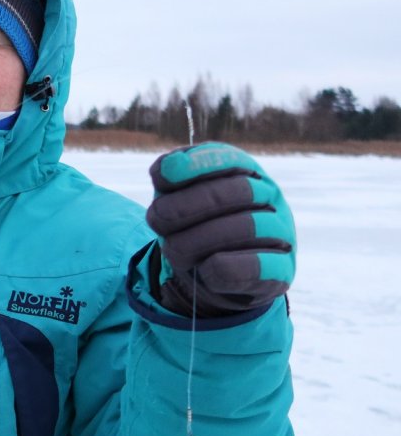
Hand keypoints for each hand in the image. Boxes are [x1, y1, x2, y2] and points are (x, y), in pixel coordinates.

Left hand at [146, 142, 295, 316]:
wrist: (210, 276)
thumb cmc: (191, 227)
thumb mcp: (174, 200)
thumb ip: (168, 182)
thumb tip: (164, 169)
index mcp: (245, 172)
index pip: (229, 159)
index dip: (196, 165)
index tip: (162, 177)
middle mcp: (268, 197)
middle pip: (241, 191)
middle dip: (192, 204)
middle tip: (156, 217)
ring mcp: (279, 232)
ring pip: (248, 228)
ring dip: (200, 239)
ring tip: (173, 250)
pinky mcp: (280, 270)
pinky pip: (261, 267)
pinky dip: (229, 268)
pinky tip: (205, 268)